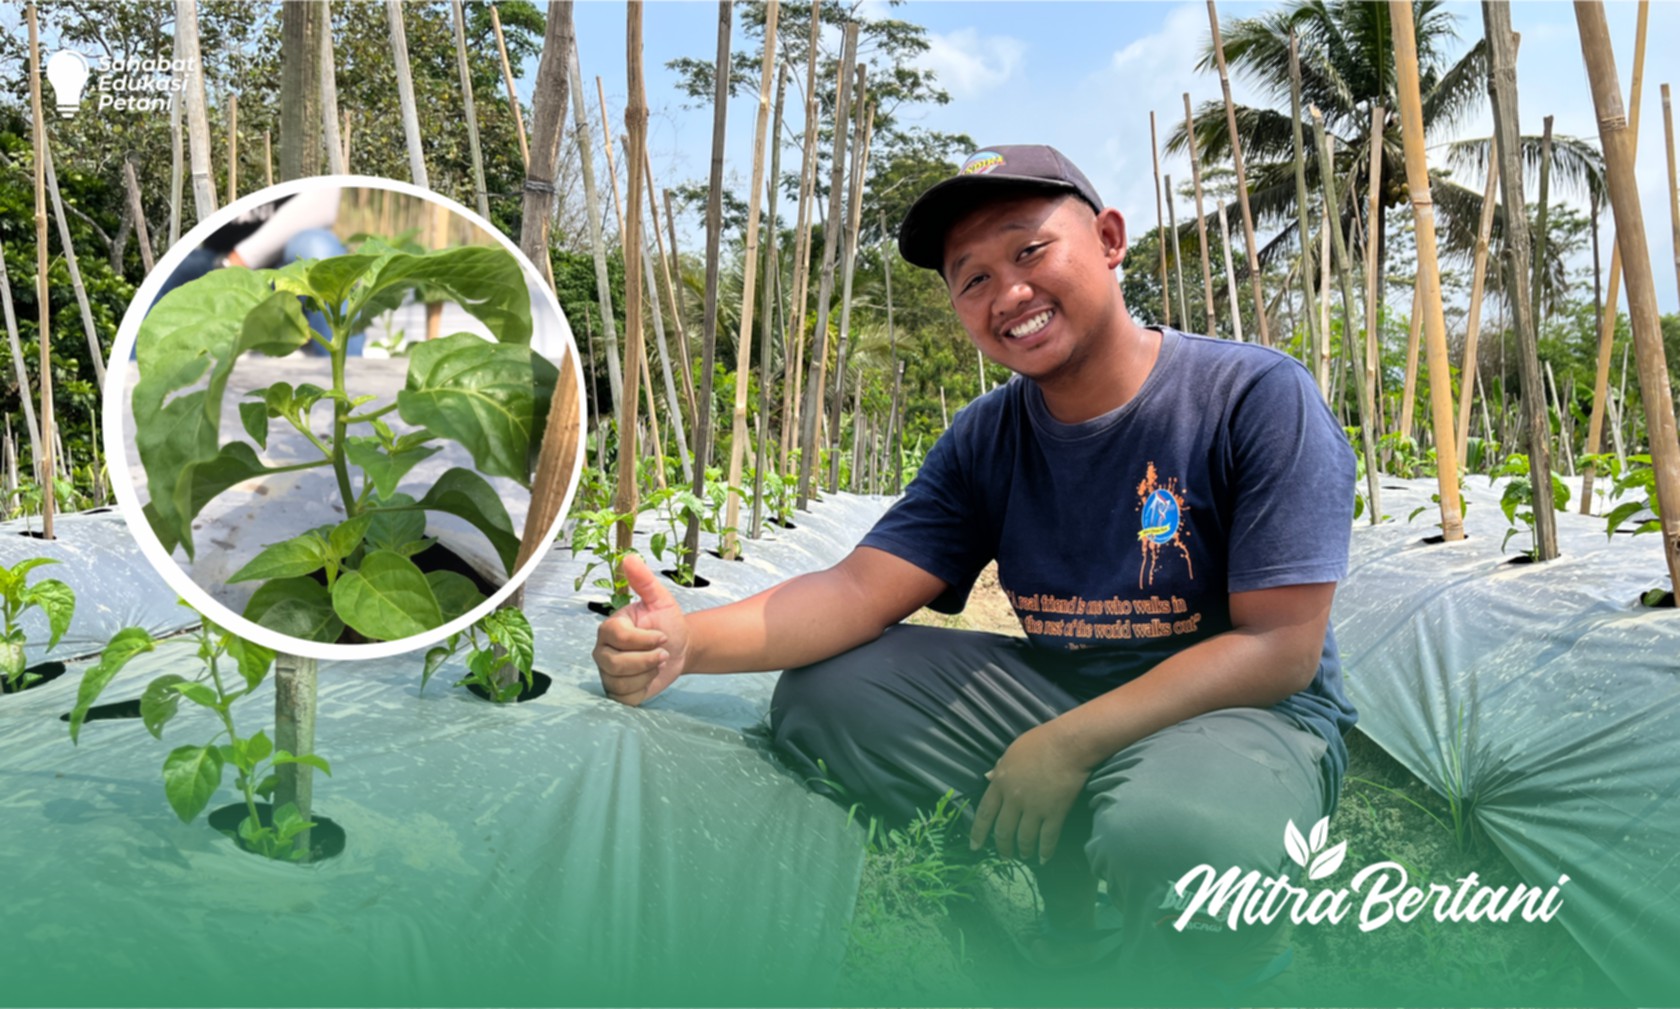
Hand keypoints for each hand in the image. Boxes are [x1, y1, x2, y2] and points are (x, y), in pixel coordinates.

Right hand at [592, 554, 688, 705]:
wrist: (680, 648)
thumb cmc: (668, 623)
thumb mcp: (660, 600)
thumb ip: (644, 581)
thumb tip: (629, 557)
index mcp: (609, 628)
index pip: (617, 637)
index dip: (644, 640)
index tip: (663, 636)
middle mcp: (602, 651)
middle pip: (616, 663)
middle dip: (647, 659)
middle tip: (663, 652)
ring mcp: (607, 673)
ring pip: (621, 681)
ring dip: (648, 673)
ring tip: (657, 662)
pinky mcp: (616, 692)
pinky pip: (625, 697)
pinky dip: (643, 689)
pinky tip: (649, 677)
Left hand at [969, 722, 1090, 863]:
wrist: (1067, 744)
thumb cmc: (1040, 742)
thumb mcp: (1011, 752)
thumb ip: (999, 768)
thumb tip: (987, 778)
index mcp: (1000, 783)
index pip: (984, 813)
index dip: (978, 833)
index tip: (974, 847)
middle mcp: (1014, 799)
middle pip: (1003, 830)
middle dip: (1003, 847)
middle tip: (1005, 857)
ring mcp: (1034, 808)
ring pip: (1024, 838)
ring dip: (1023, 850)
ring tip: (1025, 857)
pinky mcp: (1055, 813)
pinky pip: (1047, 838)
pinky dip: (1045, 851)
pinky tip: (1043, 859)